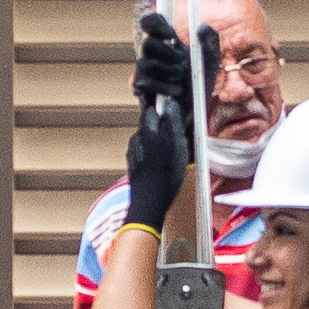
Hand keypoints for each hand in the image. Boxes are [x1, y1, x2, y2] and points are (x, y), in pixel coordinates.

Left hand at [124, 87, 194, 232]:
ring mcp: (131, 150)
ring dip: (154, 142)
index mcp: (148, 132)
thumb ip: (173, 124)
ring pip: (145, 138)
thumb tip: (171, 105)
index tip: (173, 121)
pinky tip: (158, 165)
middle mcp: (137, 138)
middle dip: (159, 128)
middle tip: (173, 141)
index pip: (153, 111)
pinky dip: (149, 153)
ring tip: (167, 156)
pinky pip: (141, 150)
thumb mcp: (178, 149)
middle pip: (148, 124)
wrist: (148, 203)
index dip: (163, 113)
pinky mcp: (130, 162)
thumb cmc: (166, 178)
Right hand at [132, 6, 218, 115]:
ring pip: (145, 63)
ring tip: (182, 84)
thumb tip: (203, 27)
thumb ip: (211, 42)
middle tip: (182, 64)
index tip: (171, 32)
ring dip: (166, 72)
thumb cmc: (200, 85)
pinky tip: (173, 93)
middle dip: (167, 53)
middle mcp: (152, 55)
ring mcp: (144, 73)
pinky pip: (141, 84)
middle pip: (148, 43)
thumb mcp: (210, 62)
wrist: (195, 113)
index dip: (156, 23)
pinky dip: (160, 88)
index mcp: (166, 43)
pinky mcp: (141, 90)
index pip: (151, 23)